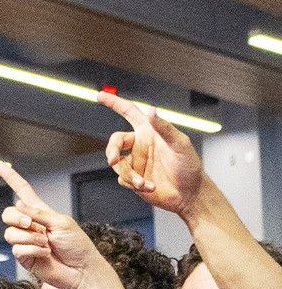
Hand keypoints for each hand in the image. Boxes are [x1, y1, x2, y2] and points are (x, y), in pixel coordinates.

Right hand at [0, 164, 108, 288]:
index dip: (11, 178)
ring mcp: (26, 242)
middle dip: (16, 217)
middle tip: (30, 224)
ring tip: (46, 244)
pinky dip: (33, 251)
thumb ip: (39, 213)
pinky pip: (17, 249)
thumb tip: (18, 204)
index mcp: (41, 212)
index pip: (22, 191)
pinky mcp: (24, 258)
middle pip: (8, 214)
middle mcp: (30, 225)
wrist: (80, 270)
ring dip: (29, 238)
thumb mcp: (61, 222)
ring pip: (10, 234)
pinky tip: (45, 254)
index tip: (0, 166)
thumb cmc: (77, 245)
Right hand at [98, 90, 203, 216]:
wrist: (188, 193)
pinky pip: (123, 180)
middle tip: (113, 160)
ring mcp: (136, 163)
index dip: (115, 103)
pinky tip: (149, 186)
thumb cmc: (188, 166)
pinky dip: (135, 184)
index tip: (101, 96)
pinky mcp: (134, 179)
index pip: (129, 112)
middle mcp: (139, 145)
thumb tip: (152, 110)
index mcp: (149, 131)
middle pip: (115, 142)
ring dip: (129, 174)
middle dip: (111, 151)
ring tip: (143, 182)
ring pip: (117, 165)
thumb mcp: (179, 143)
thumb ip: (164, 127)